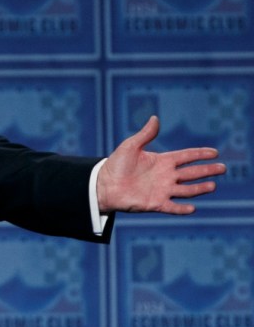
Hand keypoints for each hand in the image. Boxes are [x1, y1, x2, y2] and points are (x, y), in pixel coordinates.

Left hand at [98, 115, 225, 214]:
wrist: (104, 184)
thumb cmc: (116, 164)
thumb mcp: (130, 146)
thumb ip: (145, 134)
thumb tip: (155, 118)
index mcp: (162, 161)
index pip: (186, 156)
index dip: (200, 154)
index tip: (215, 152)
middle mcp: (166, 176)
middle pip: (192, 173)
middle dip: (207, 170)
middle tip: (222, 168)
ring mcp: (162, 190)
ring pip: (187, 190)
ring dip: (199, 189)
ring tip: (212, 185)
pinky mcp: (155, 203)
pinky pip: (172, 207)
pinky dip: (182, 209)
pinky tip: (192, 208)